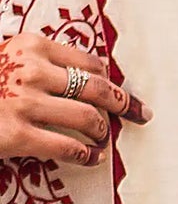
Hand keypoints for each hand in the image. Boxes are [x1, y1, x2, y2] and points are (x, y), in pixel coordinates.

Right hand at [0, 34, 150, 165]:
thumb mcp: (6, 56)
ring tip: (103, 139)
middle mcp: (33, 71)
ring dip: (102, 132)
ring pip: (88, 118)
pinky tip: (93, 158)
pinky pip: (68, 147)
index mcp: (32, 46)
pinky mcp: (19, 135)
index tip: (120, 92)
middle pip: (97, 88)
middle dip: (123, 104)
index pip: (89, 63)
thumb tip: (79, 74)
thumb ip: (37, 61)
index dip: (110, 80)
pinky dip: (88, 155)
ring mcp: (26, 102)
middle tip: (138, 114)